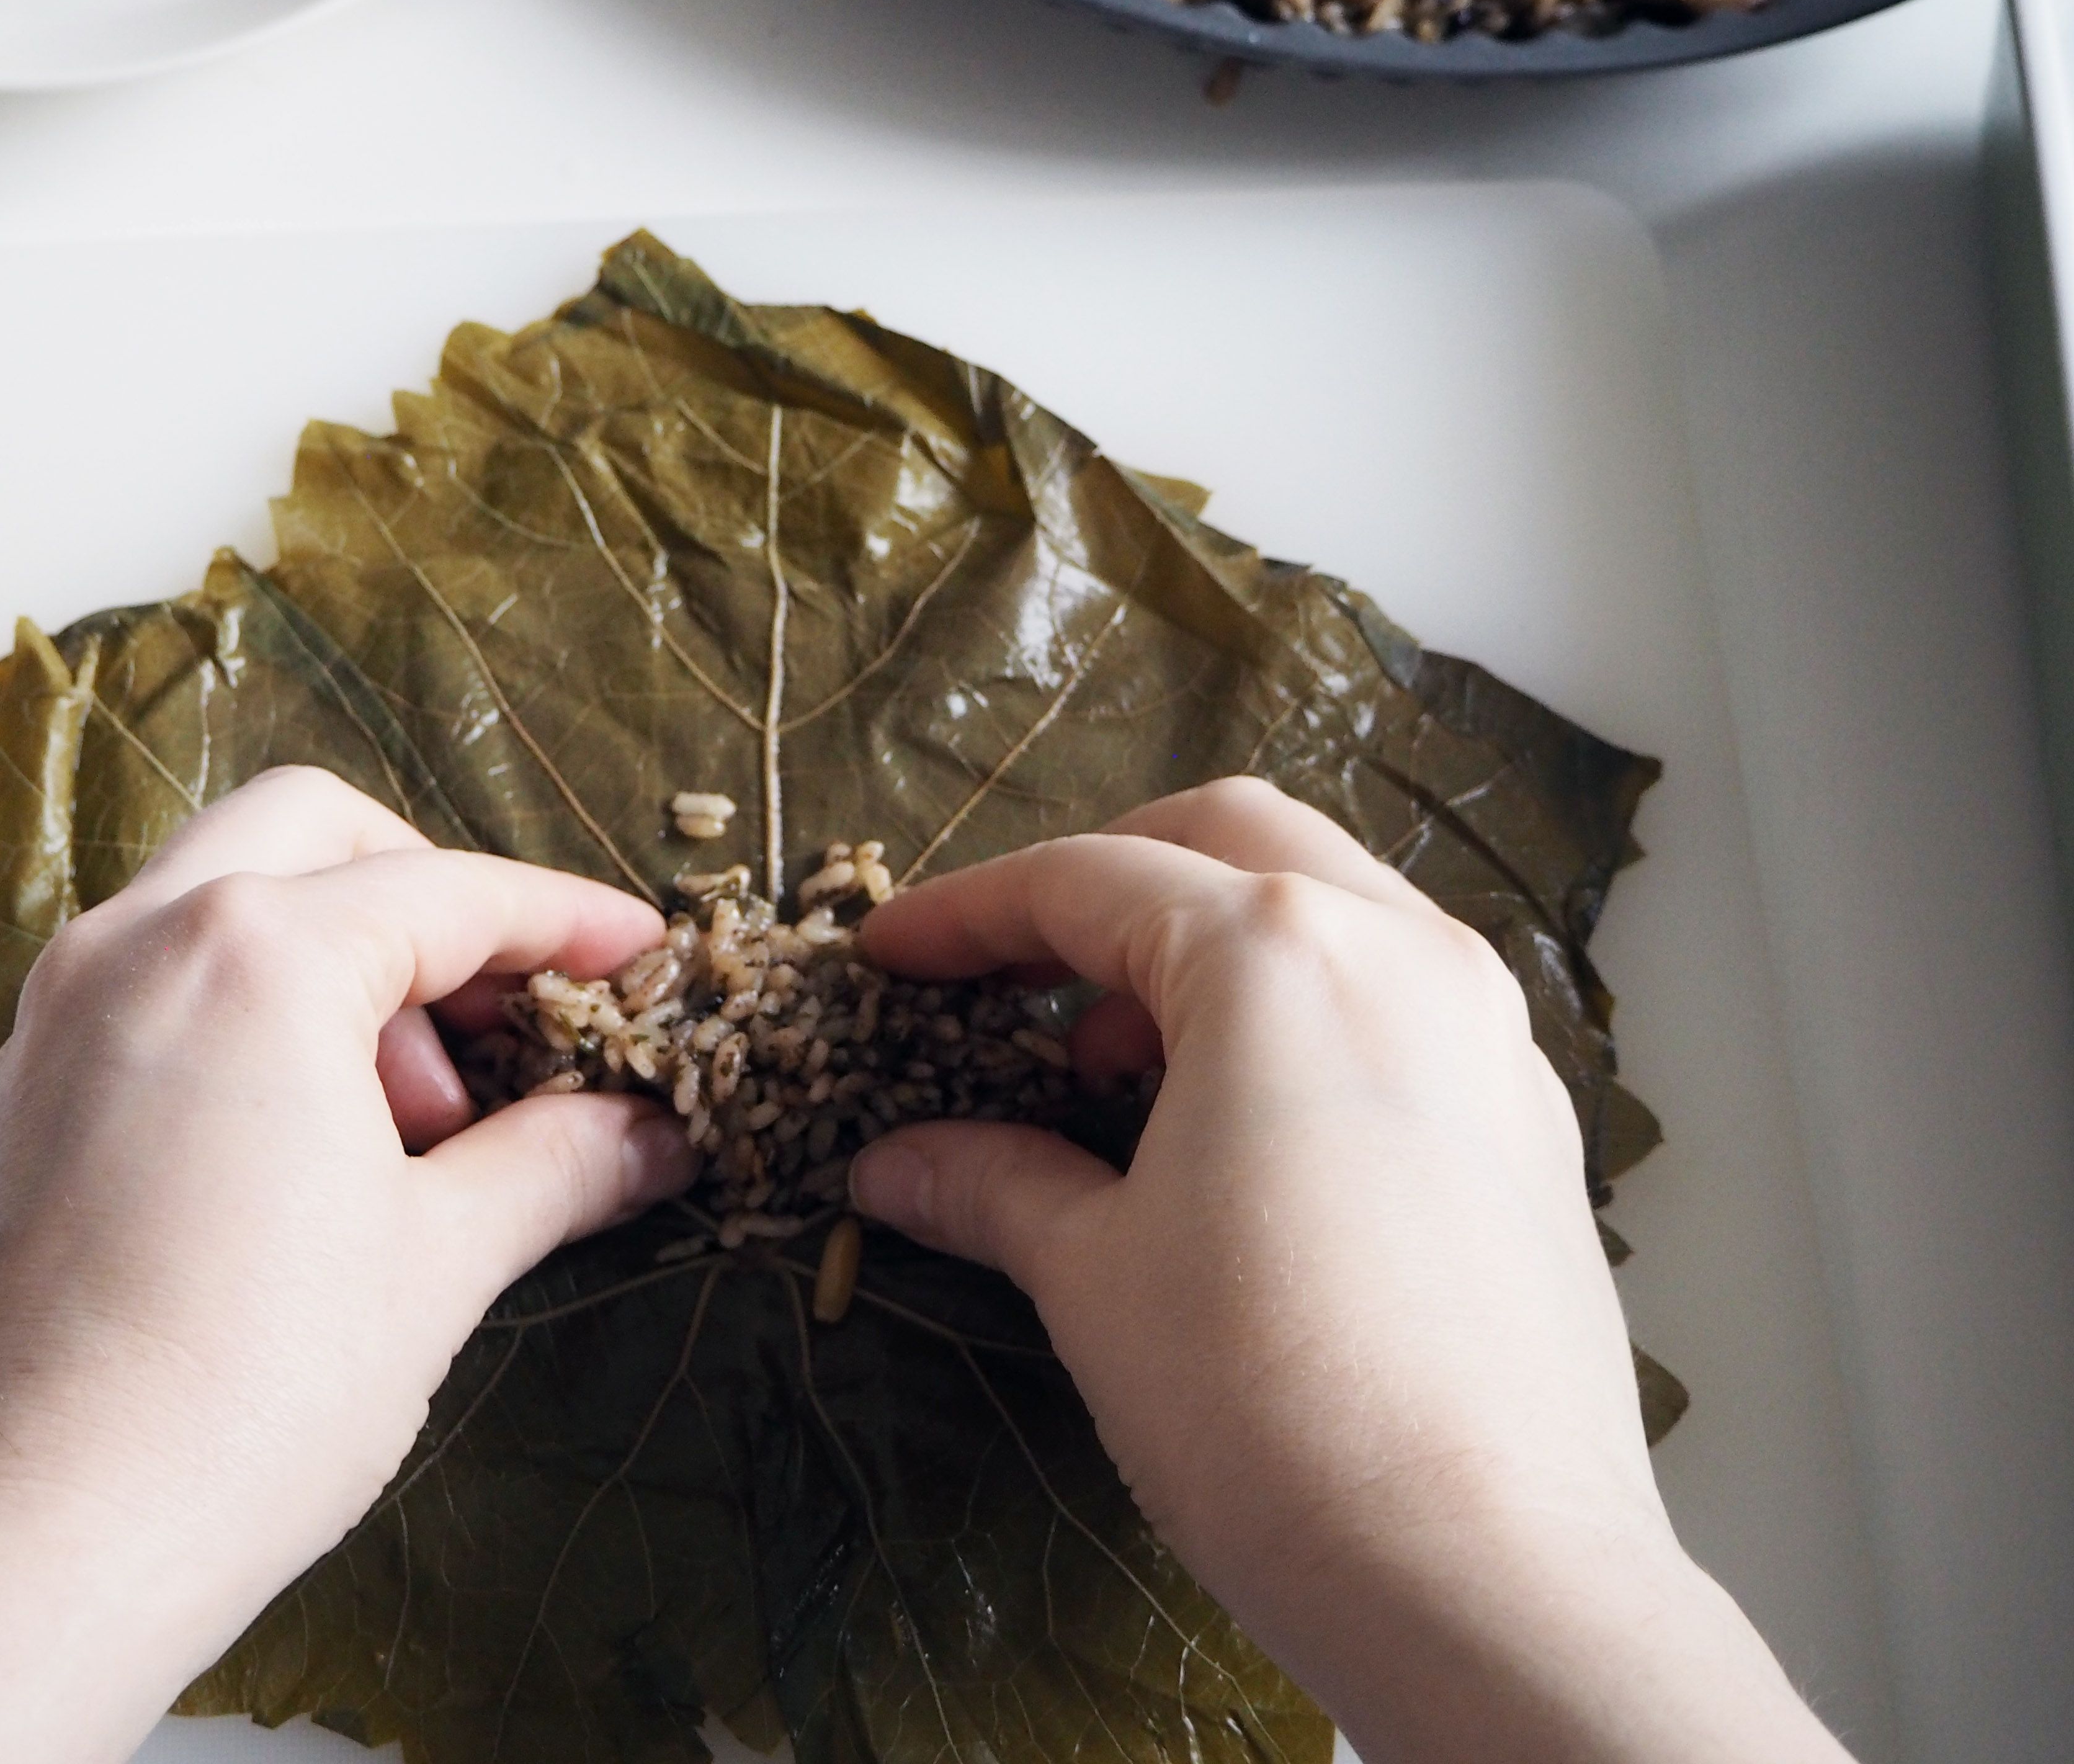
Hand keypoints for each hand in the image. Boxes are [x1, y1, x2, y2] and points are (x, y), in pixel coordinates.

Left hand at [0, 767, 690, 1763]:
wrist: (21, 1550)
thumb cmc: (231, 1404)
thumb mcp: (434, 1267)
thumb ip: (552, 1167)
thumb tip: (645, 1135)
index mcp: (254, 955)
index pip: (449, 893)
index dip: (563, 923)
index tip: (636, 960)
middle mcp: (135, 947)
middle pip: (315, 838)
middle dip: (432, 903)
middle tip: (509, 1026)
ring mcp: (56, 1016)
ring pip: (218, 900)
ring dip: (333, 961)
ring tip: (409, 1124)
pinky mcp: (16, 1097)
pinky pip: (149, 988)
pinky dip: (243, 1014)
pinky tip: (305, 1151)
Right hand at [851, 778, 1850, 1763]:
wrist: (1487, 1579)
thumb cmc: (1271, 1409)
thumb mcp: (1094, 1277)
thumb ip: (994, 1185)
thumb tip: (898, 1164)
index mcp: (1278, 956)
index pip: (1087, 883)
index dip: (967, 916)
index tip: (891, 957)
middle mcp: (1403, 956)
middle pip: (1226, 844)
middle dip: (1102, 885)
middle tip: (1008, 971)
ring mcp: (1488, 1035)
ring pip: (1329, 910)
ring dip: (1207, 948)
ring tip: (1113, 1069)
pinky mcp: (1532, 1124)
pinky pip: (1397, 1004)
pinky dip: (1298, 1015)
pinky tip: (1236, 1128)